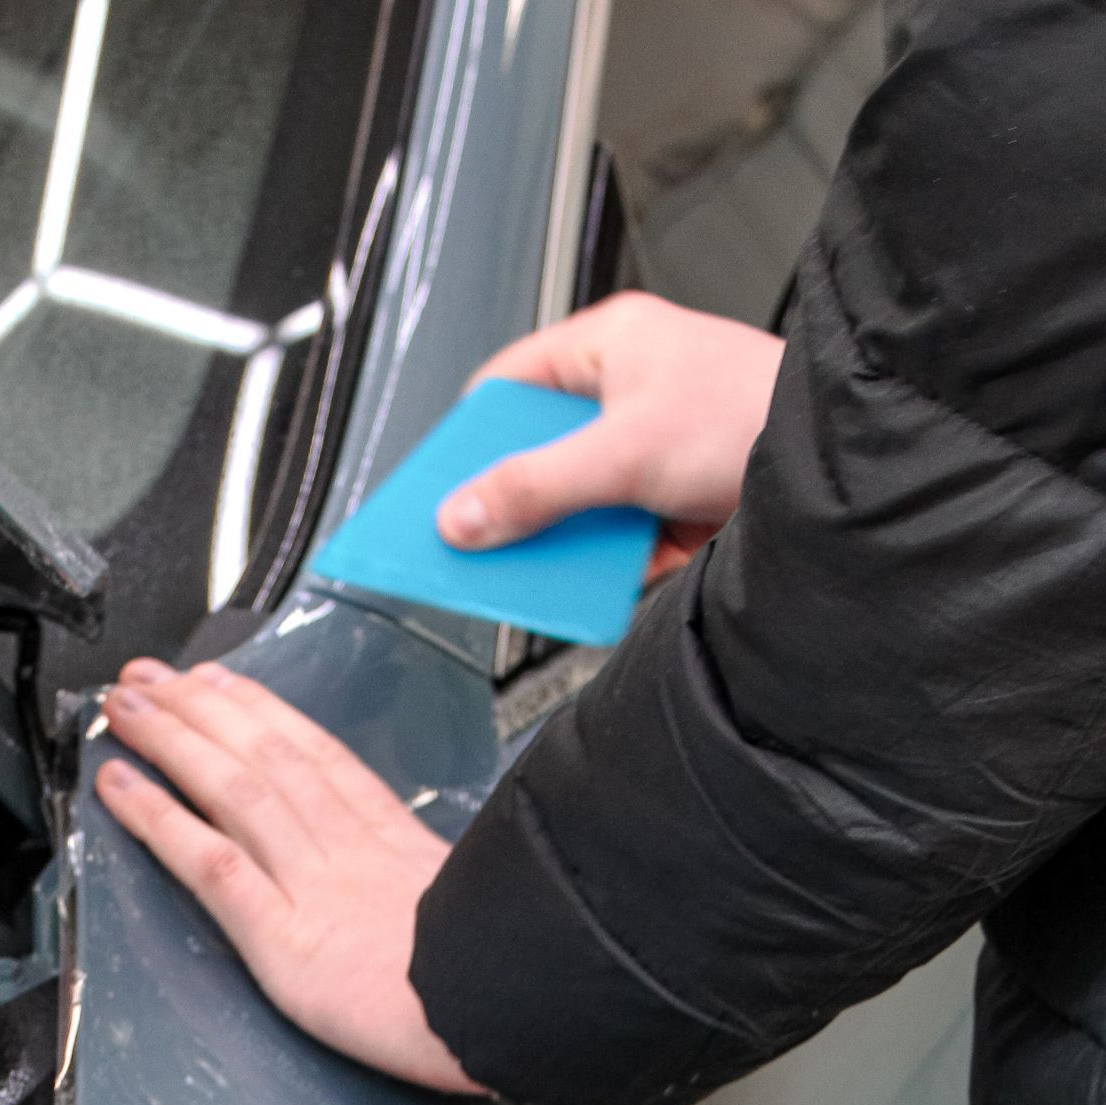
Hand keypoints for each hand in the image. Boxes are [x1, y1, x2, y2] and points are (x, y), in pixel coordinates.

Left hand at [93, 658, 480, 1095]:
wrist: (509, 1014)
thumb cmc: (502, 979)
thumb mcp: (478, 909)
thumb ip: (433, 891)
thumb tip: (429, 890)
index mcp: (395, 843)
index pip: (316, 756)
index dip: (261, 713)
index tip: (224, 684)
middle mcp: (347, 850)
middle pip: (265, 756)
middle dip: (201, 708)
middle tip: (151, 677)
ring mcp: (312, 887)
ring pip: (232, 789)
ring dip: (172, 740)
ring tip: (126, 708)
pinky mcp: (283, 937)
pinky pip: (210, 863)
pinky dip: (159, 818)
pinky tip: (123, 789)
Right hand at [439, 290, 783, 577]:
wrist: (835, 470)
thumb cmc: (751, 415)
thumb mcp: (621, 454)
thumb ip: (534, 489)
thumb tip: (462, 517)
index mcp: (609, 346)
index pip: (509, 383)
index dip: (472, 437)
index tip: (441, 486)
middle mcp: (630, 390)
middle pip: (539, 451)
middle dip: (515, 501)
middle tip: (478, 538)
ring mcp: (655, 447)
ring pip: (577, 500)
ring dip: (560, 540)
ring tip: (534, 569)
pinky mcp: (677, 500)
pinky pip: (617, 536)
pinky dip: (602, 564)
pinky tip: (590, 584)